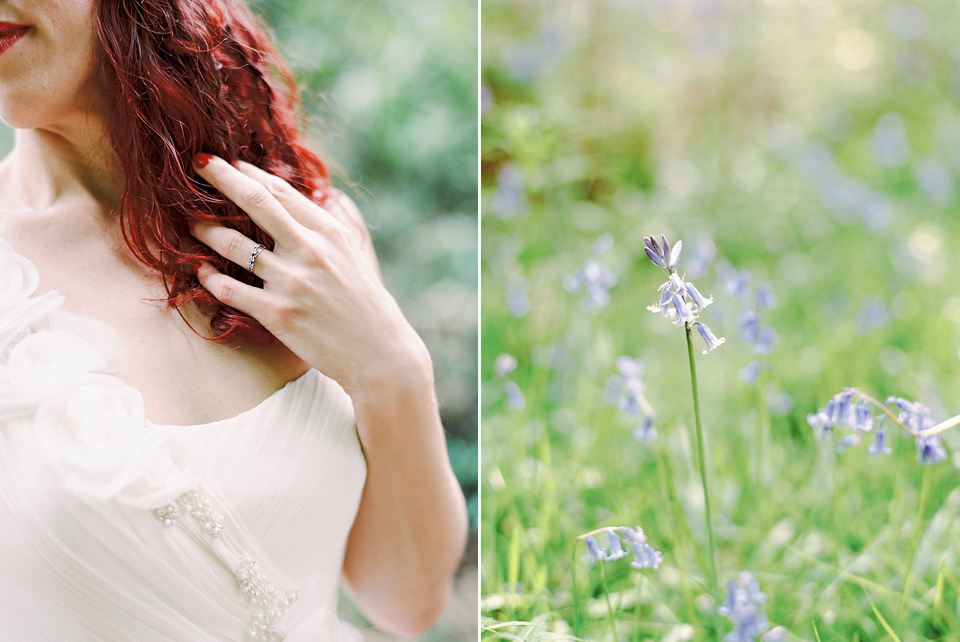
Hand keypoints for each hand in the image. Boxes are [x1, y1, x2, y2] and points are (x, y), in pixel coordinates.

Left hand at [188, 153, 430, 396]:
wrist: (379, 355)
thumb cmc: (366, 306)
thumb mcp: (356, 256)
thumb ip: (331, 228)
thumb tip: (317, 198)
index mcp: (330, 233)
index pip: (281, 191)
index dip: (250, 172)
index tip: (229, 162)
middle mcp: (310, 251)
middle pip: (255, 201)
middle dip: (221, 177)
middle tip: (197, 164)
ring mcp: (292, 282)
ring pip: (233, 244)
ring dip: (205, 230)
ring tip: (191, 225)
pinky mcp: (277, 314)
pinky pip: (228, 289)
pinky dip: (207, 277)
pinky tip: (199, 270)